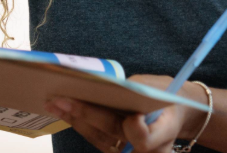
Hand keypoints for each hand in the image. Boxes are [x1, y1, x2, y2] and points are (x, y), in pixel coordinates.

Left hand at [44, 75, 204, 152]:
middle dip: (86, 115)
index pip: (144, 137)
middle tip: (62, 99)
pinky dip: (80, 124)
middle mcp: (148, 149)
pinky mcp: (117, 152)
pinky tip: (63, 111)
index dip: (136, 130)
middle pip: (113, 134)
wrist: (171, 114)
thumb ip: (136, 92)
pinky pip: (96, 139)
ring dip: (75, 120)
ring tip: (55, 103)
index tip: (131, 119)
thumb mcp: (158, 89)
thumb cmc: (163, 97)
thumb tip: (99, 82)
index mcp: (164, 131)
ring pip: (99, 138)